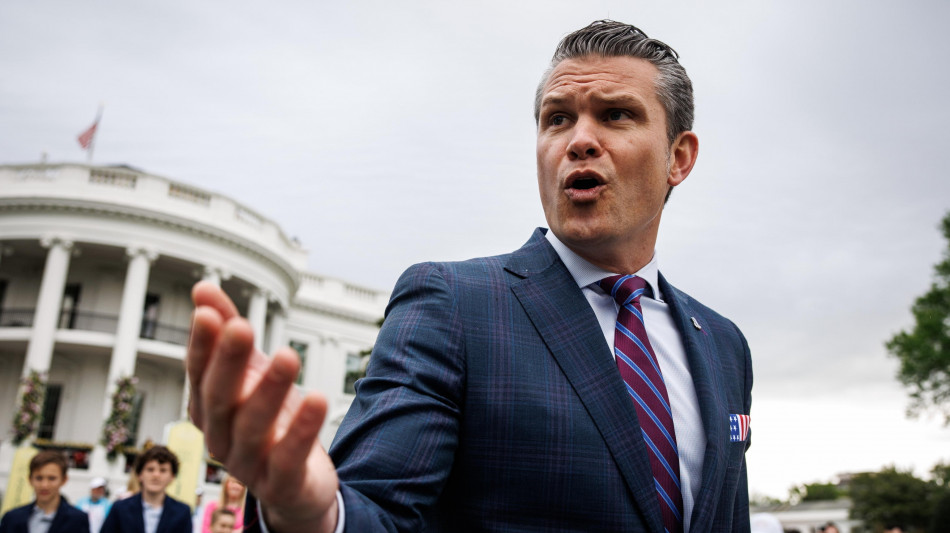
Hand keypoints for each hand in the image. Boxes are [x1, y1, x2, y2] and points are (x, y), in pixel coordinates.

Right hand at [187, 281, 338, 531]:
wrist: (296, 485)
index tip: (209, 314)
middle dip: (229, 363)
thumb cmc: (268, 420)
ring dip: (270, 391)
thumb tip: (202, 288)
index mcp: (208, 407)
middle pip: (219, 399)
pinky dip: (301, 431)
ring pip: (253, 427)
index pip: (199, 373)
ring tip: (290, 357)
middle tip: (243, 328)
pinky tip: (319, 400)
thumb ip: (229, 332)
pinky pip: (288, 459)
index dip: (202, 346)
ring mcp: (248, 465)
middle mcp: (220, 436)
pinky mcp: (281, 485)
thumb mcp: (251, 373)